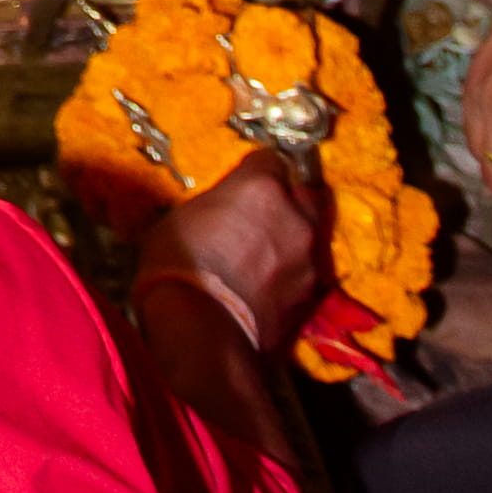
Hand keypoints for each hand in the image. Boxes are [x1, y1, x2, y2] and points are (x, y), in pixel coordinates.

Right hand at [136, 146, 332, 355]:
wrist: (204, 333)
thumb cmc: (177, 267)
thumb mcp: (181, 219)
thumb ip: (214, 207)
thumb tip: (219, 214)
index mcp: (261, 187)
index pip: (270, 159)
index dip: (256, 172)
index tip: (242, 186)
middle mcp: (295, 214)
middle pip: (305, 192)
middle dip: (289, 200)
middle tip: (263, 217)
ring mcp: (310, 256)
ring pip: (311, 235)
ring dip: (293, 240)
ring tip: (267, 258)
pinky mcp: (314, 294)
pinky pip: (308, 272)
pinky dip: (293, 274)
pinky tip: (271, 288)